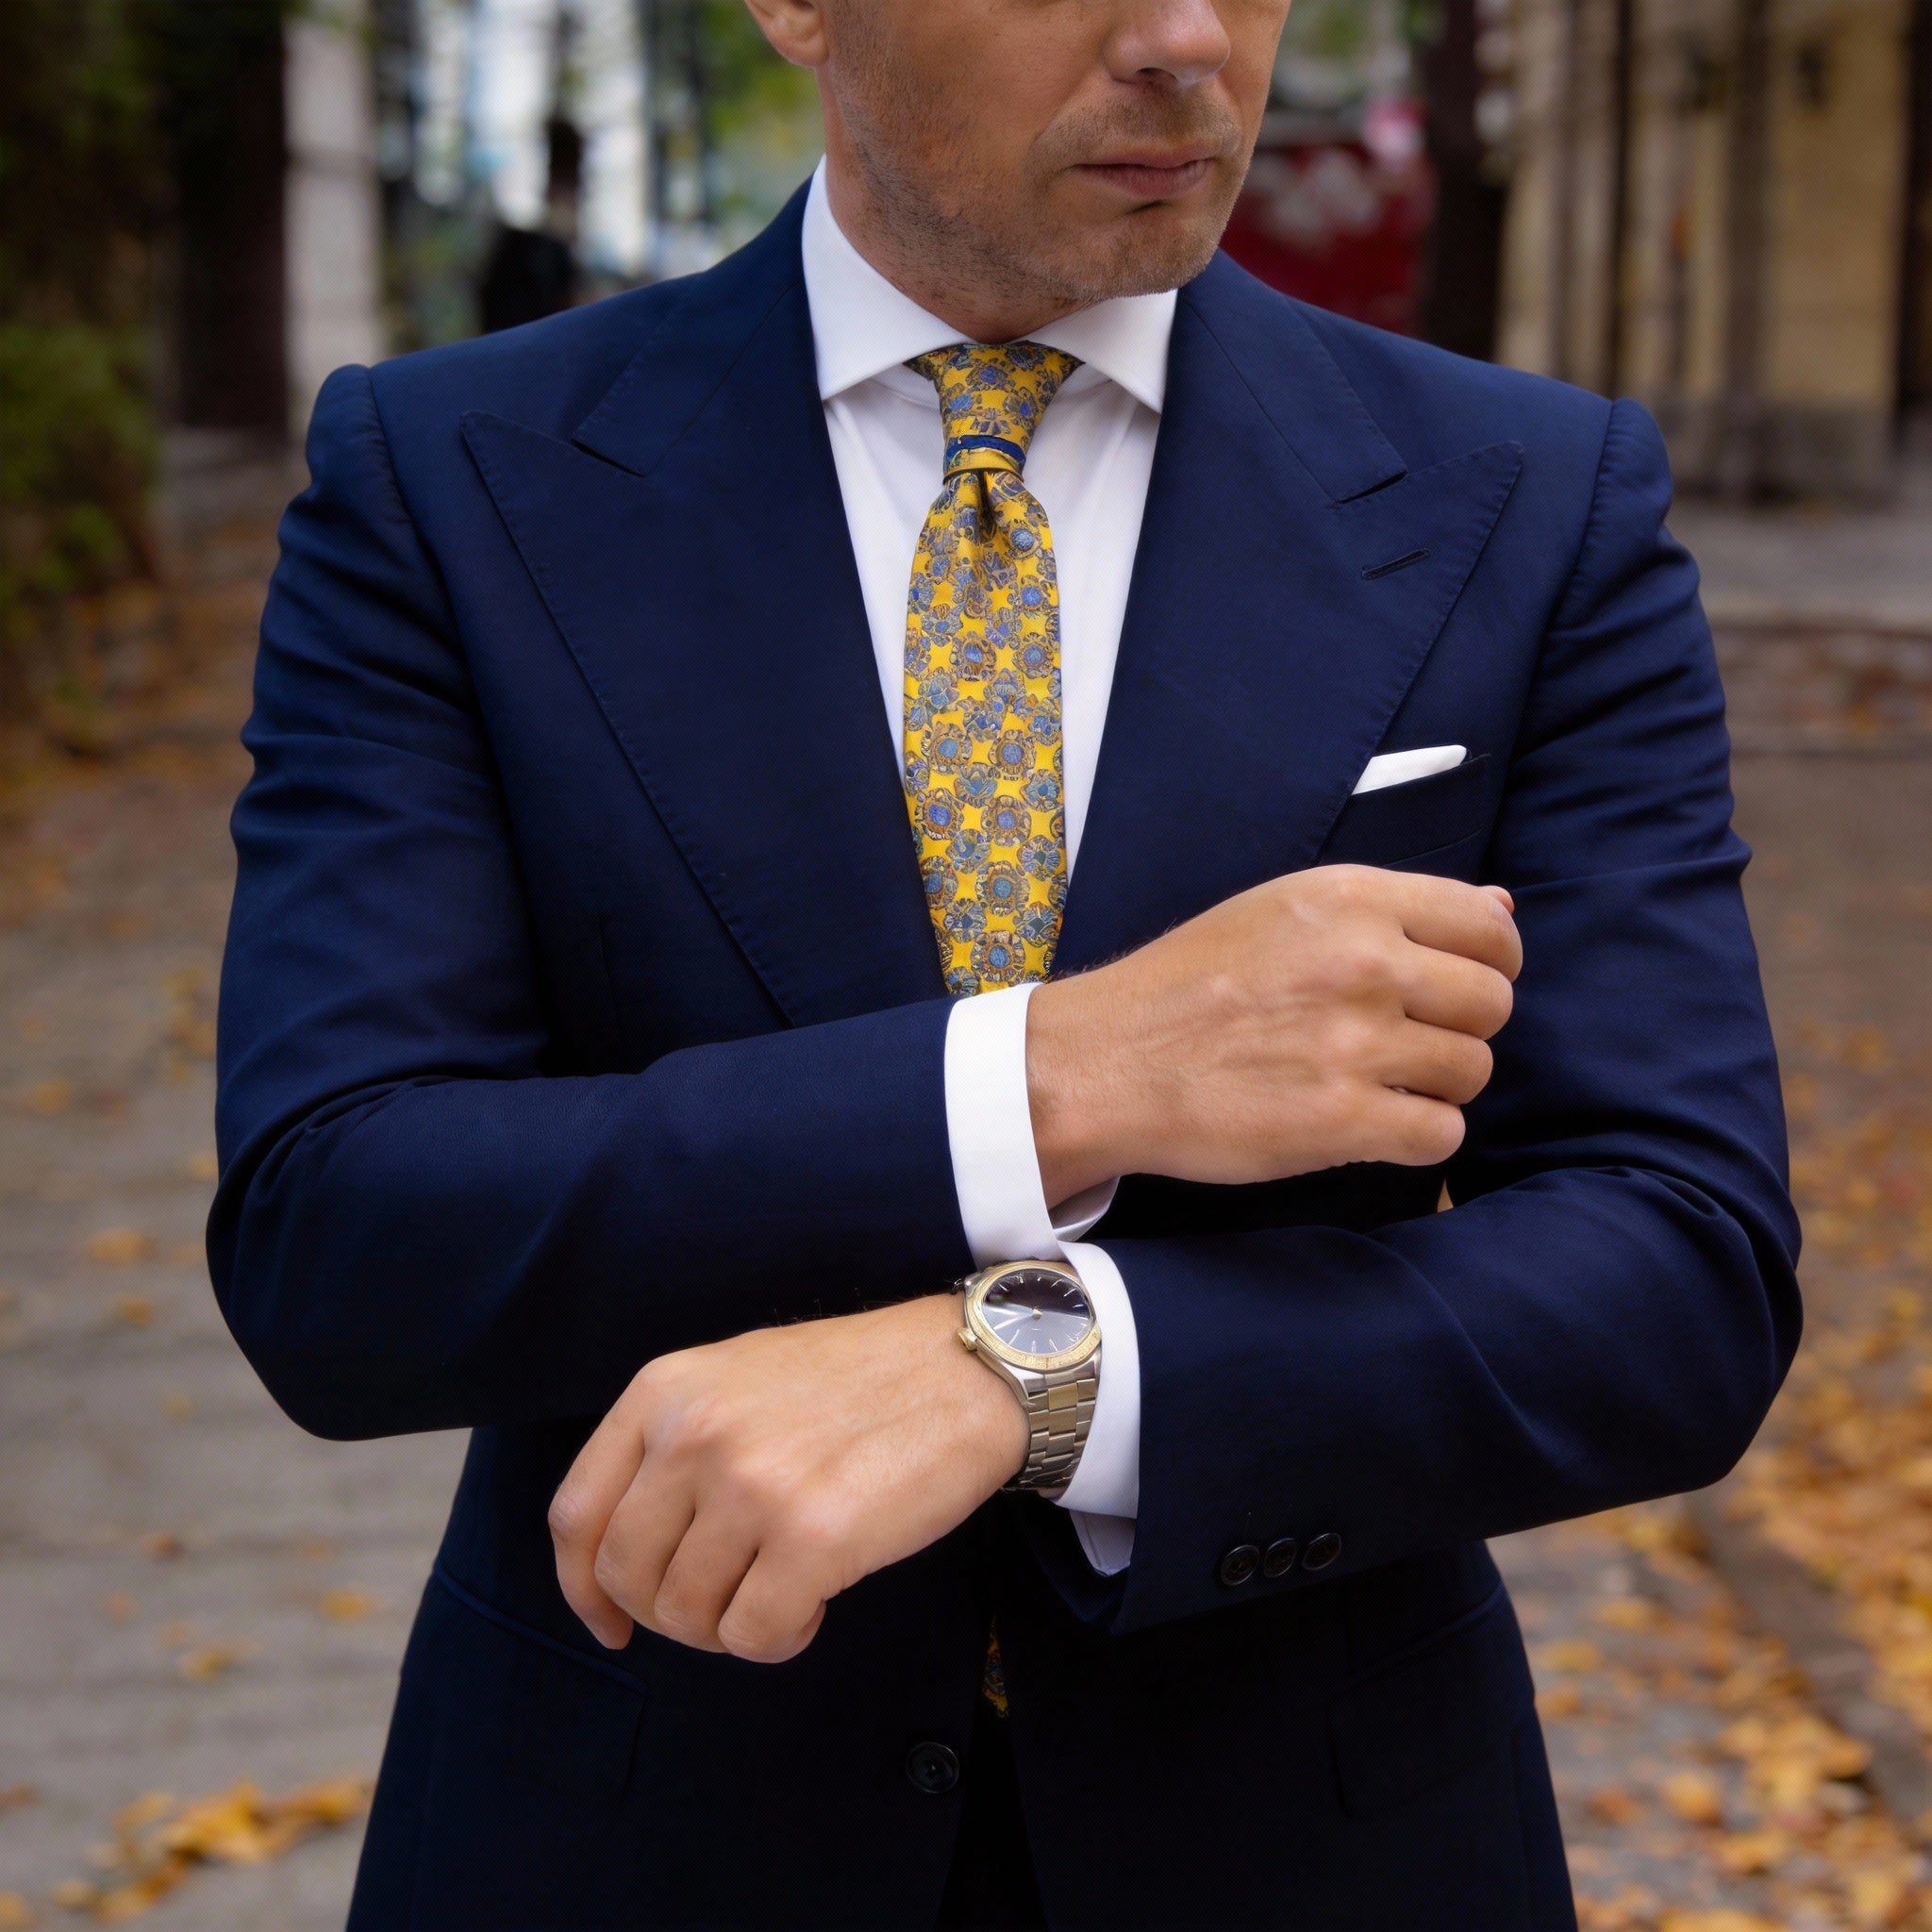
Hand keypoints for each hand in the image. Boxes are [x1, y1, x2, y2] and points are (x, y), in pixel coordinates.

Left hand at [549, 1294, 1027, 1661]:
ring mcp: (750, 1485)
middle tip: (725, 1605)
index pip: (576, 1514)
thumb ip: (674, 1446)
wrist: (965, 1369)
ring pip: (686, 1615)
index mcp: (665, 1390)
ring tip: (780, 1593)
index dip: (582, 1588)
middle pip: (625, 1576)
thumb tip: (627, 1562)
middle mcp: (694, 1433)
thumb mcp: (738, 1380)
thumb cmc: (857, 1382)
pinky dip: (779, 1640)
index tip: (611, 1623)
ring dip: (728, 1627)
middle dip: (668, 1615)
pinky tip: (813, 1607)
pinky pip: (753, 1636)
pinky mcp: (811, 1537)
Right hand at [1028, 866, 1520, 1201]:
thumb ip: (1392, 909)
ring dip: (1437, 1085)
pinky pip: (1442, 1135)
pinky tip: (1370, 1123)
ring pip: (1472, 1071)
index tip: (1456, 986)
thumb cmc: (1191, 983)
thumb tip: (1503, 907)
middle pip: (1492, 1003)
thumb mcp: (1283, 910)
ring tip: (1378, 1082)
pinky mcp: (1343, 1120)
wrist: (1109, 1061)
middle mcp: (1364, 962)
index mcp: (1352, 900)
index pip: (1490, 926)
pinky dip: (1416, 1137)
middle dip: (1461, 1027)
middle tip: (1407, 1041)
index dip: (1490, 962)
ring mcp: (1356, 1043)